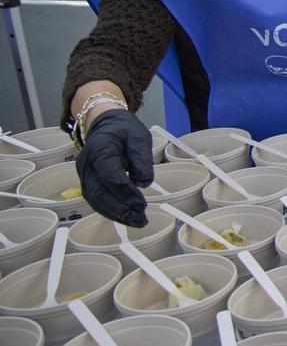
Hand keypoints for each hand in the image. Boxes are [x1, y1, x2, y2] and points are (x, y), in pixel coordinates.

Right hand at [75, 109, 153, 226]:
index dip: (125, 192)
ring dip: (114, 214)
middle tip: (140, 218)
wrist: (106, 124)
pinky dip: (109, 211)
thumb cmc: (124, 130)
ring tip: (135, 221)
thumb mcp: (139, 137)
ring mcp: (83, 173)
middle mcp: (86, 163)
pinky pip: (94, 199)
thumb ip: (141, 159)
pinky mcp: (86, 181)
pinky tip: (124, 217)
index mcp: (100, 148)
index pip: (110, 175)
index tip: (142, 203)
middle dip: (119, 208)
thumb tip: (144, 183)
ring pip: (94, 199)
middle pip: (98, 191)